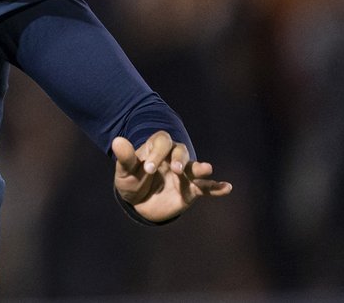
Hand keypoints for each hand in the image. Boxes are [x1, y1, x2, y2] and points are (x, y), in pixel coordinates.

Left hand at [112, 131, 231, 222]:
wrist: (140, 203)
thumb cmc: (131, 181)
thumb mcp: (124, 172)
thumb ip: (124, 158)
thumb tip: (117, 140)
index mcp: (156, 148)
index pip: (161, 142)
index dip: (156, 153)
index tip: (148, 168)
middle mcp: (173, 157)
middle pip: (180, 151)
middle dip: (179, 159)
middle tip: (175, 169)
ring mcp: (184, 174)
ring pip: (194, 167)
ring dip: (200, 168)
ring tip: (207, 168)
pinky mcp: (191, 190)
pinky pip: (206, 188)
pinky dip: (216, 187)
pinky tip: (227, 188)